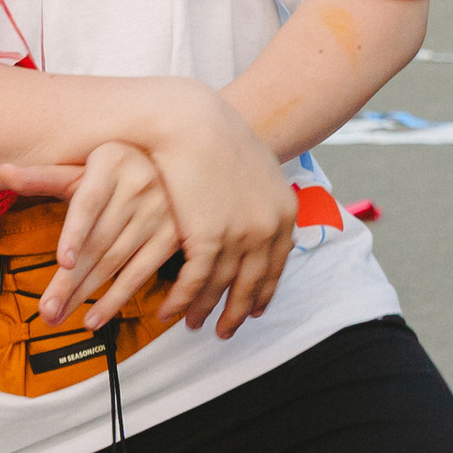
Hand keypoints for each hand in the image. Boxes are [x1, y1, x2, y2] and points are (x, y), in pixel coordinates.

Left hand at [12, 143, 183, 328]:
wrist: (173, 162)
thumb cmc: (114, 169)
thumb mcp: (82, 167)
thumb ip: (43, 176)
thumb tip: (3, 171)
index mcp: (110, 165)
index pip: (89, 203)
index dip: (76, 233)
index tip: (63, 261)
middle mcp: (138, 188)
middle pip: (98, 243)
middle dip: (69, 281)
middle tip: (46, 310)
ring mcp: (159, 214)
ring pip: (116, 262)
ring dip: (86, 294)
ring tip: (60, 316)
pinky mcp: (172, 238)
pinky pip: (141, 273)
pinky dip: (117, 298)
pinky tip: (94, 317)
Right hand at [143, 86, 295, 337]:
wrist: (193, 121)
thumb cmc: (216, 136)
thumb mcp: (254, 167)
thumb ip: (260, 196)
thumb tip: (256, 212)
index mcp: (283, 212)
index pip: (276, 264)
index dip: (263, 291)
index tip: (252, 309)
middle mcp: (268, 229)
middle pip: (253, 284)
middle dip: (238, 311)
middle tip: (225, 331)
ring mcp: (240, 235)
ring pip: (222, 287)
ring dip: (206, 311)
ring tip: (192, 325)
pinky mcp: (208, 237)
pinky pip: (195, 281)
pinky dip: (181, 300)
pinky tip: (168, 310)